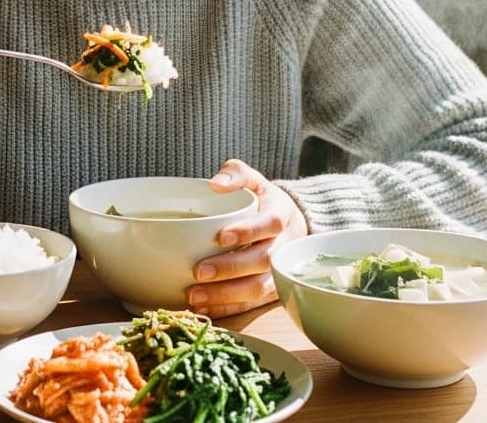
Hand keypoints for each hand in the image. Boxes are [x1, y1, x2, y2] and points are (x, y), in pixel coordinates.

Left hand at [186, 159, 308, 317]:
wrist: (291, 226)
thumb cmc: (264, 202)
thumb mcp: (254, 181)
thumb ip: (236, 174)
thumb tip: (215, 183)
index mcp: (281, 216)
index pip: (270, 224)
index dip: (248, 231)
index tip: (221, 237)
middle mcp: (284, 247)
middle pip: (263, 261)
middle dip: (230, 268)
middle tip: (198, 271)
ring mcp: (280, 273)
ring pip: (258, 288)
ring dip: (225, 295)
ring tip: (194, 296)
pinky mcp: (272, 293)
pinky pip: (251, 305)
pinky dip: (227, 309)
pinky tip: (202, 312)